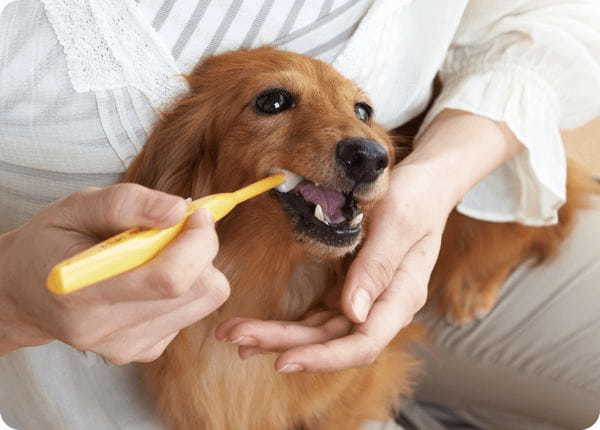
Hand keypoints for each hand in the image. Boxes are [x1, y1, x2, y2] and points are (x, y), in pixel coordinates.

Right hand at [0, 184, 229, 363]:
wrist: (25, 294)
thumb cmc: (52, 243)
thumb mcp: (76, 208)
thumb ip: (127, 203)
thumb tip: (179, 210)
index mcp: (84, 294)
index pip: (170, 279)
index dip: (197, 242)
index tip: (196, 214)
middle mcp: (108, 331)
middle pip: (199, 290)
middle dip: (201, 249)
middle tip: (176, 228)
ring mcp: (128, 347)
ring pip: (206, 300)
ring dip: (197, 267)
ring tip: (160, 252)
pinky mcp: (144, 351)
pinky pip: (193, 312)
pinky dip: (185, 287)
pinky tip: (153, 277)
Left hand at [214, 109, 522, 371]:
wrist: (423, 187)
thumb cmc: (416, 198)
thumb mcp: (398, 221)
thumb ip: (378, 266)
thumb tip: (354, 313)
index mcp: (401, 296)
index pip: (363, 343)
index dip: (323, 358)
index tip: (282, 361)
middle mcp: (382, 307)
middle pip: (332, 341)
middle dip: (285, 344)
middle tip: (237, 340)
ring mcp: (364, 301)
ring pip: (320, 332)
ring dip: (280, 336)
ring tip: (237, 335)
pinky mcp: (349, 290)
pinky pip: (318, 316)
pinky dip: (290, 324)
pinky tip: (260, 327)